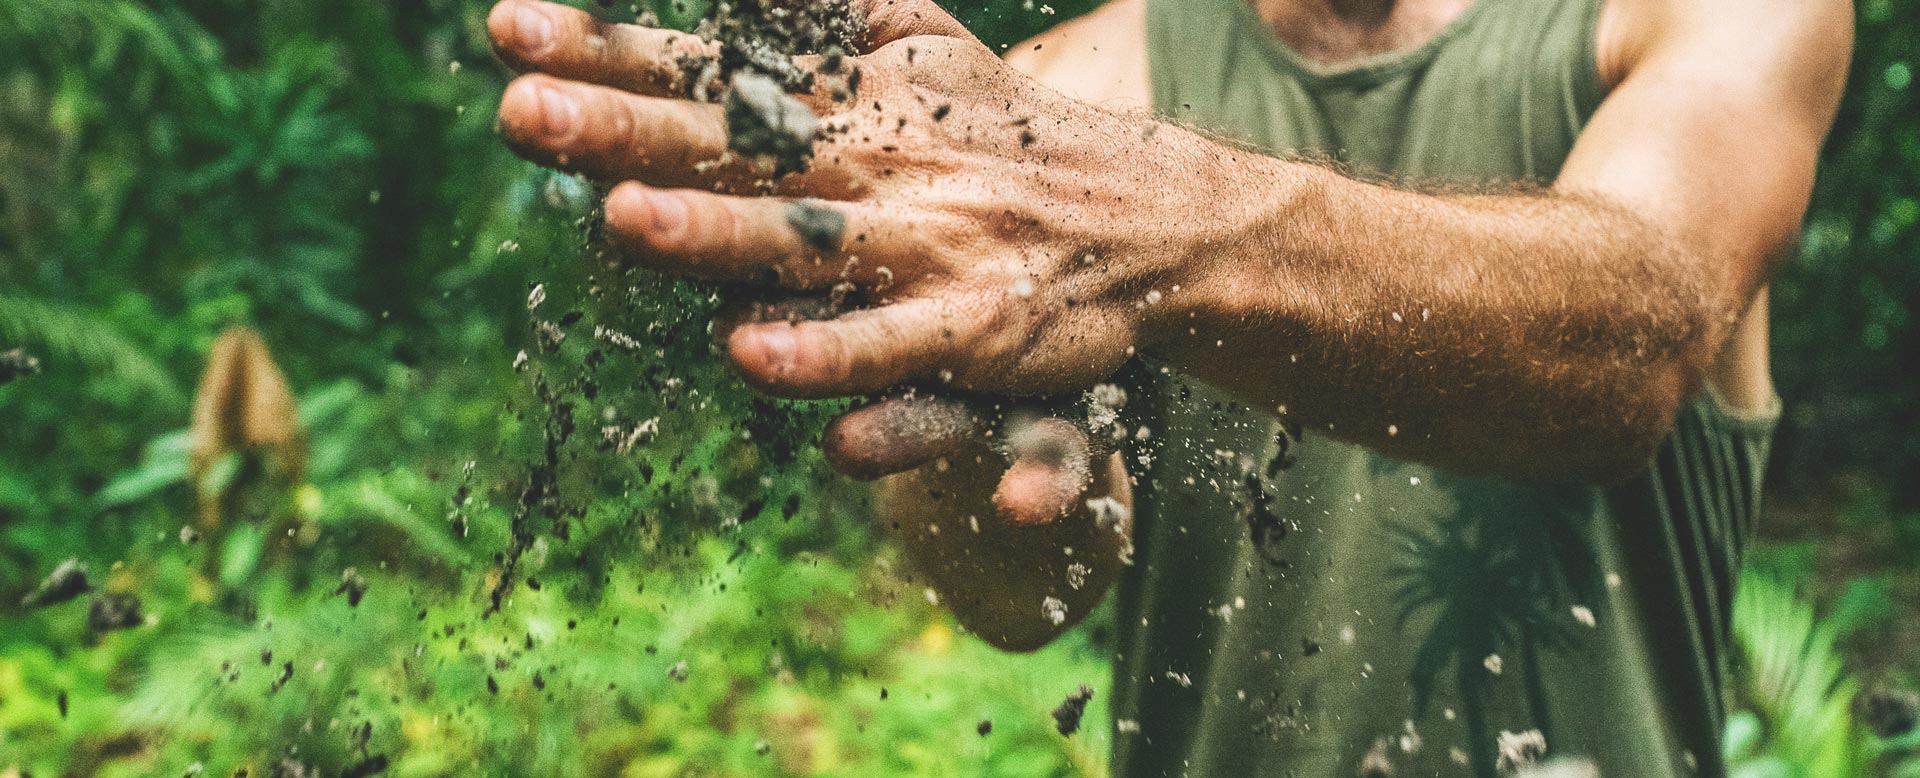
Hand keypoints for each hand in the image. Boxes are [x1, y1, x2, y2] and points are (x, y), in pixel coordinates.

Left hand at [489, 0, 1212, 514]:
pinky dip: (832, 353)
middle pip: (735, 149)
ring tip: (623, 223)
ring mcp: (927, 247)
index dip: (608, 52)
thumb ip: (834, 17)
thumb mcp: (926, 51)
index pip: (709, 72)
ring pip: (806, 246)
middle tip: (519, 113)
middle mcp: (877, 167)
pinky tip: (755, 358)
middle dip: (623, 131)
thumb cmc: (1014, 142)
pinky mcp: (976, 329)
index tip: (504, 31)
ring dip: (716, 235)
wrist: (1156, 217)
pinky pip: (894, 348)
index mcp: (850, 103)